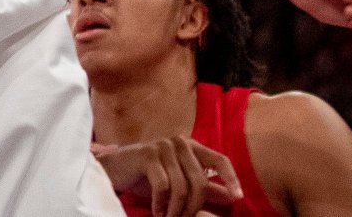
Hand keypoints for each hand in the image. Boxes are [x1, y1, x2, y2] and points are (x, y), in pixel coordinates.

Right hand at [93, 138, 241, 216]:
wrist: (113, 169)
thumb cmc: (147, 176)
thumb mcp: (178, 183)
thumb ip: (204, 187)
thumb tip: (230, 196)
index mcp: (191, 146)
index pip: (219, 159)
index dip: (231, 178)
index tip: (238, 198)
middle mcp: (180, 142)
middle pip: (199, 181)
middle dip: (193, 207)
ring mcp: (163, 146)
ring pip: (181, 187)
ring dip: (176, 209)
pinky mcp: (148, 154)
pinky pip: (163, 186)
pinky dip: (161, 204)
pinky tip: (156, 211)